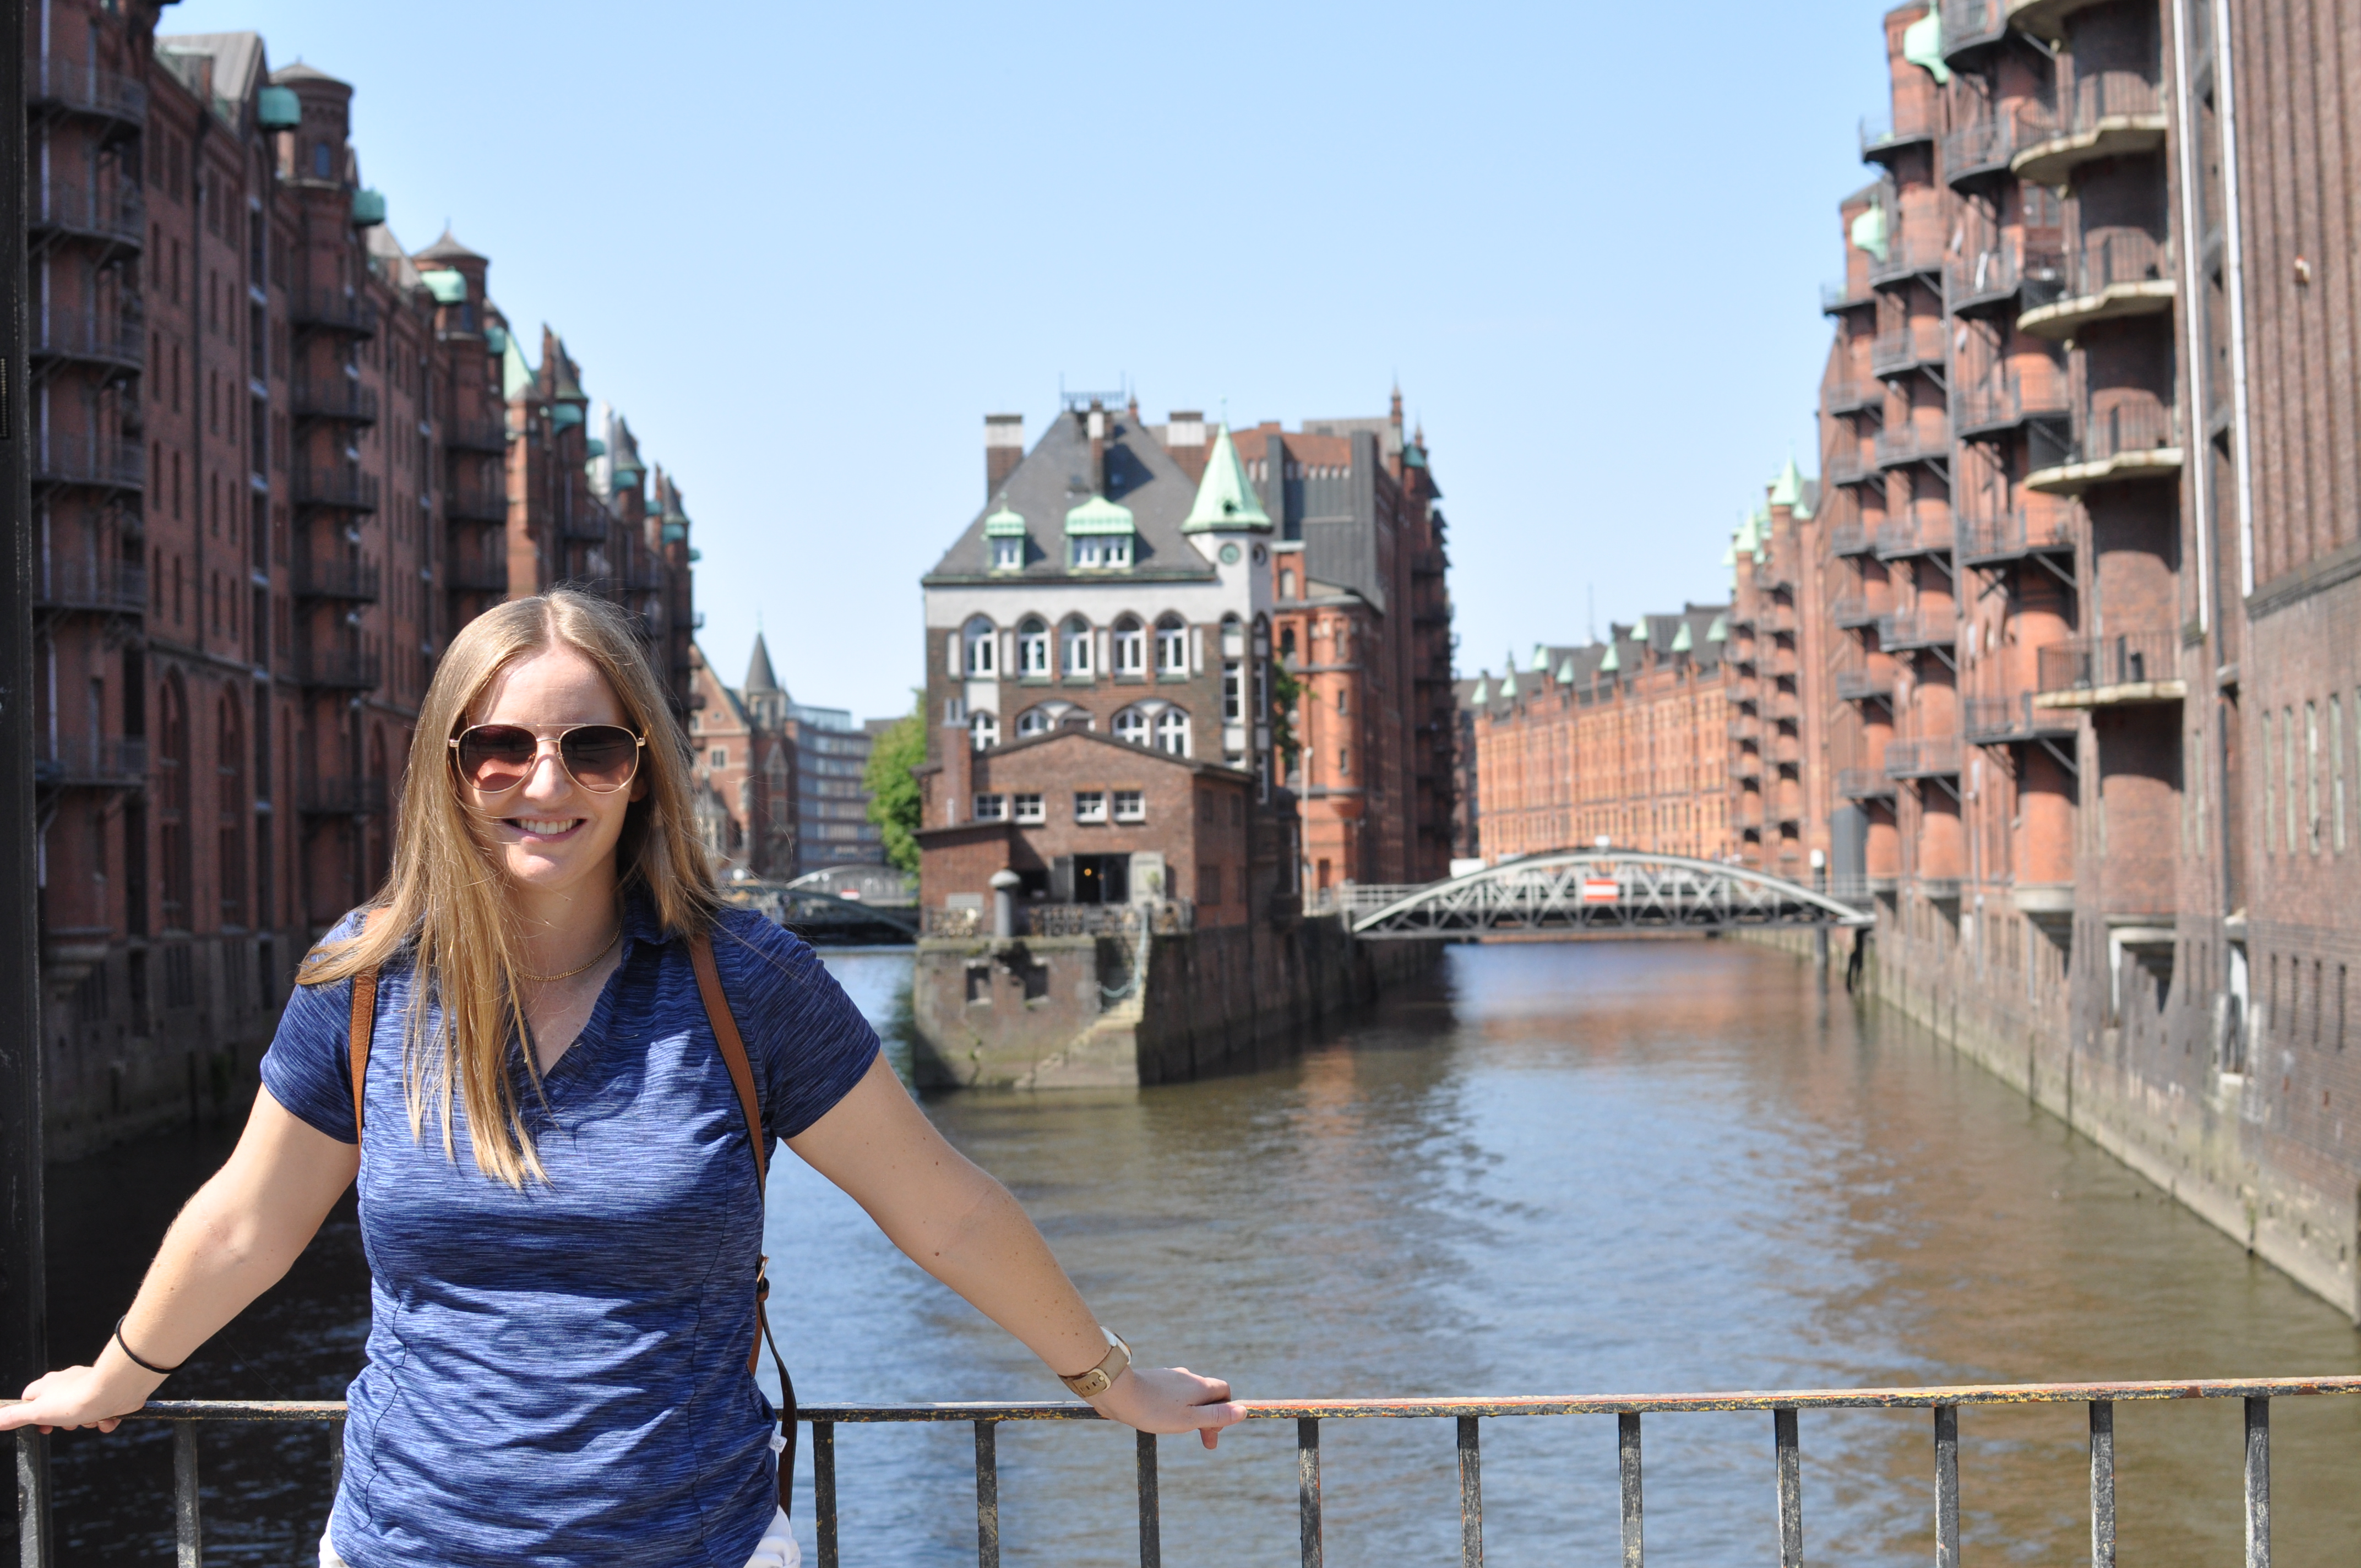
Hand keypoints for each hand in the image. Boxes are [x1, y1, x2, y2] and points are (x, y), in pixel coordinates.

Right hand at [0, 1361, 162, 1435]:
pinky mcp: (109, 1391)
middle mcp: (68, 1382)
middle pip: (59, 1408)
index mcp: (47, 1384)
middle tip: (70, 1425)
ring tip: (92, 1419)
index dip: (34, 1416)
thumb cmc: (74, 1400)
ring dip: (89, 1422)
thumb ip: (15, 1416)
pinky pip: (104, 1411)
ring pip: (83, 1411)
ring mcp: (89, 1385)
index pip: (30, 1399)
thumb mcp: (38, 1412)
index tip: (43, 1427)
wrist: (115, 1389)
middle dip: (66, 1422)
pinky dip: (107, 1419)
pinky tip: (108, 1418)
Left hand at [1093, 1365, 1244, 1449]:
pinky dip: (1174, 1408)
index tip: (1212, 1432)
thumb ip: (1216, 1416)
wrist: (1119, 1392)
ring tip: (1179, 1430)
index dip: (1226, 1412)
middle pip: (1208, 1395)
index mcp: (1200, 1385)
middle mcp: (1187, 1377)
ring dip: (1191, 1414)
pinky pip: (1172, 1395)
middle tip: (1205, 1443)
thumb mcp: (1190, 1419)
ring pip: (1189, 1396)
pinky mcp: (1154, 1381)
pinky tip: (1161, 1419)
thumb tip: (1243, 1411)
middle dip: (1208, 1419)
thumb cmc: (1155, 1409)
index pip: (1225, 1391)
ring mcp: (1170, 1377)